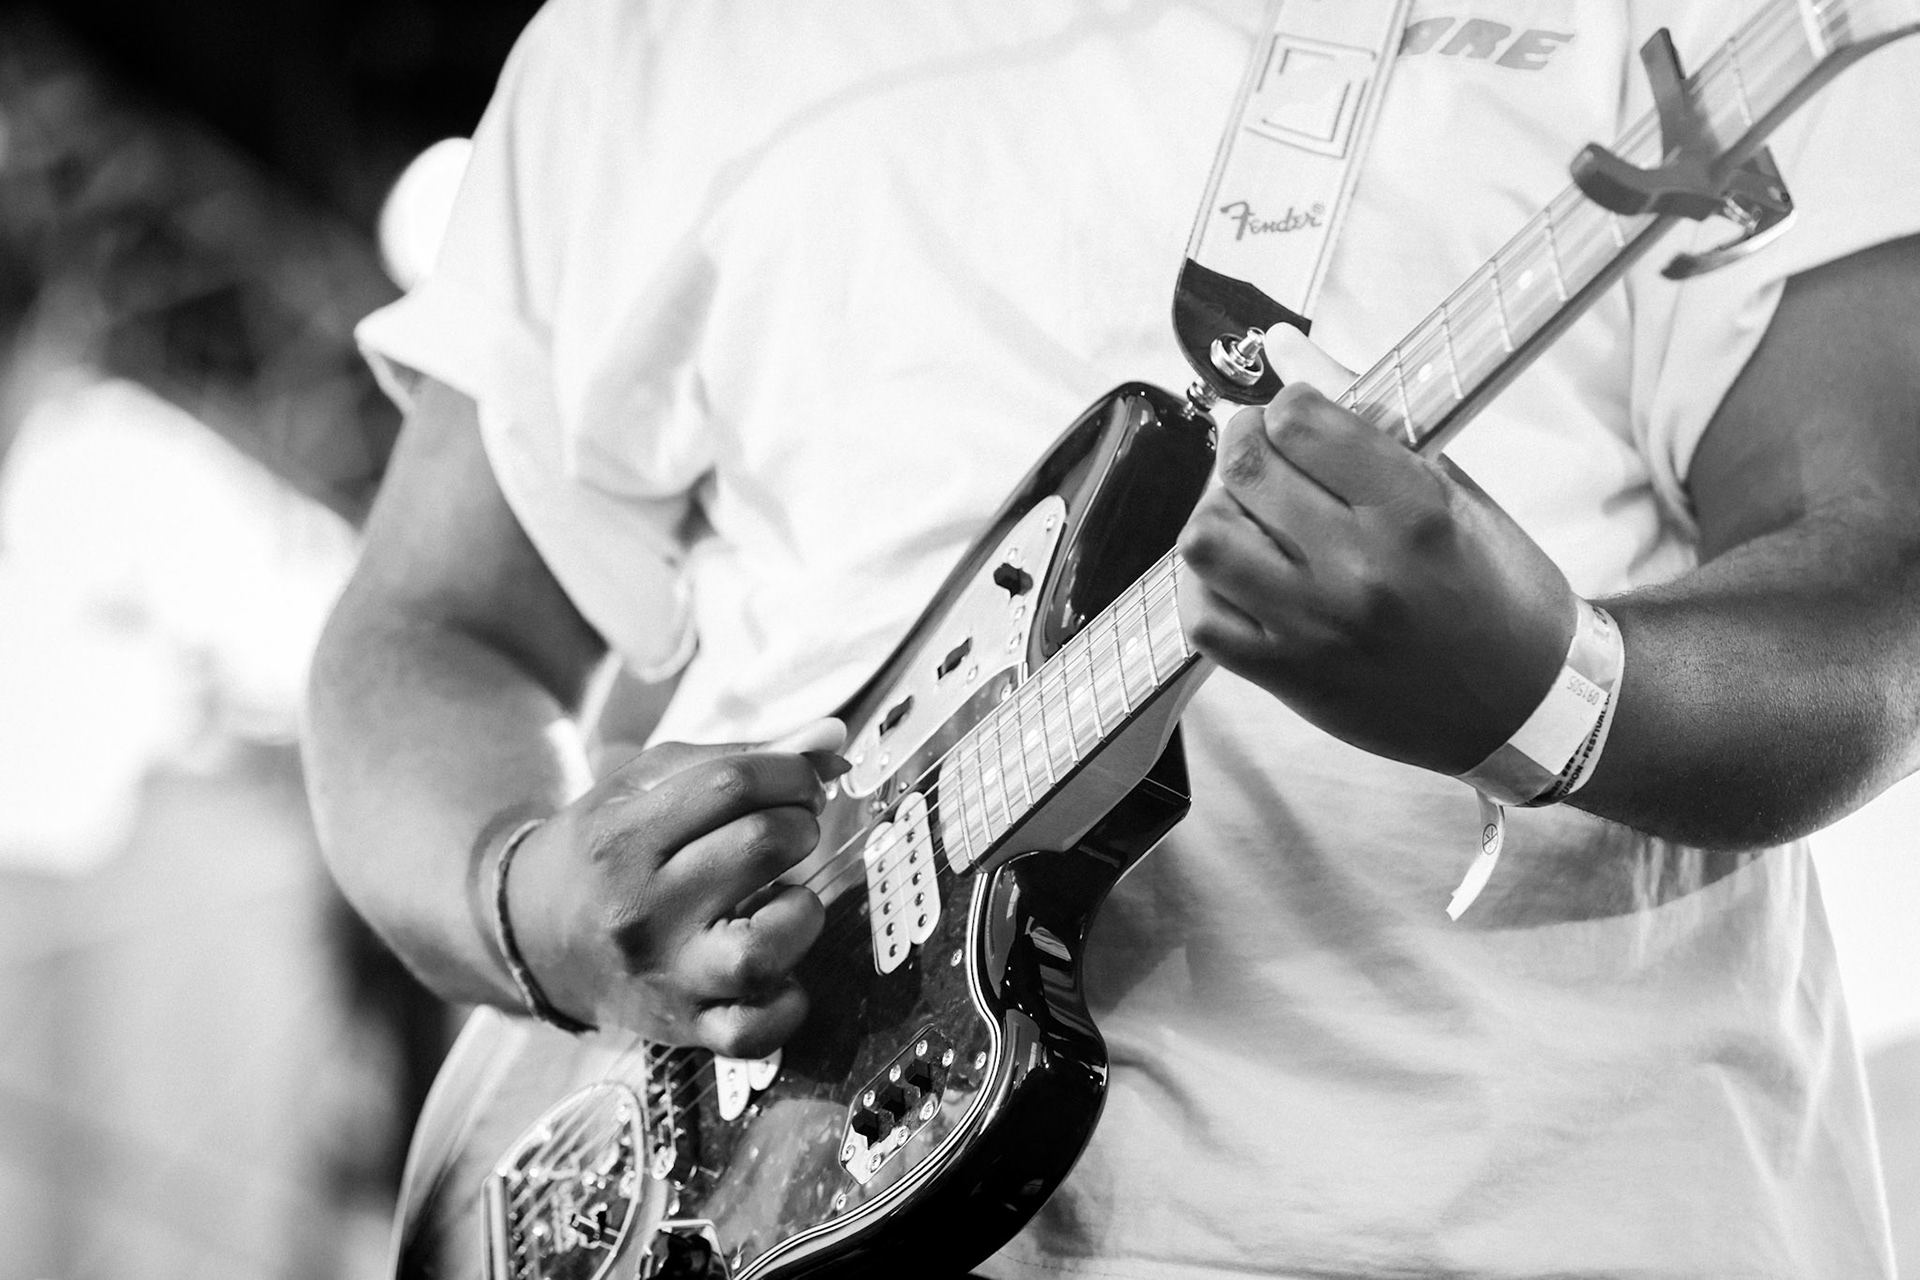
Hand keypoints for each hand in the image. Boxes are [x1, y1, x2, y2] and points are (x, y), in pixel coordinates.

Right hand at [501, 718, 848, 1055]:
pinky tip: (781, 970)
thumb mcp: (646, 785)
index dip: (791, 772)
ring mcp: (665, 976)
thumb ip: (737, 757)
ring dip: (801, 912)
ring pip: (763, 949)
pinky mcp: (685, 1029)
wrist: (534, 935)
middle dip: (800, 826)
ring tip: (785, 899)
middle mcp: (641, 911)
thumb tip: (833, 742)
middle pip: (760, 847)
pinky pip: (755, 1033)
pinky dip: (787, 1004)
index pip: (733, 784)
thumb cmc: (607, 849)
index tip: (802, 781)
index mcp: (623, 838)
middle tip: (791, 831)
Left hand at [1176, 330, 1576, 774]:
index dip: (1286, 407)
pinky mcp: (1289, 677)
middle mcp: (1360, 570)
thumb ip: (1363, 417)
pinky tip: (1241, 575)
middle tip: (1265, 455)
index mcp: (1413, 511)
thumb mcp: (1451, 491)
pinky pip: (1202, 617)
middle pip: (1244, 470)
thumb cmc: (1497, 590)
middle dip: (1244, 445)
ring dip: (1217, 514)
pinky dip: (1205, 586)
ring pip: (1206, 540)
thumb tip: (1285, 346)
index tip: (1296, 419)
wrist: (1526, 704)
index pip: (1300, 420)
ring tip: (1250, 517)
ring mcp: (1317, 628)